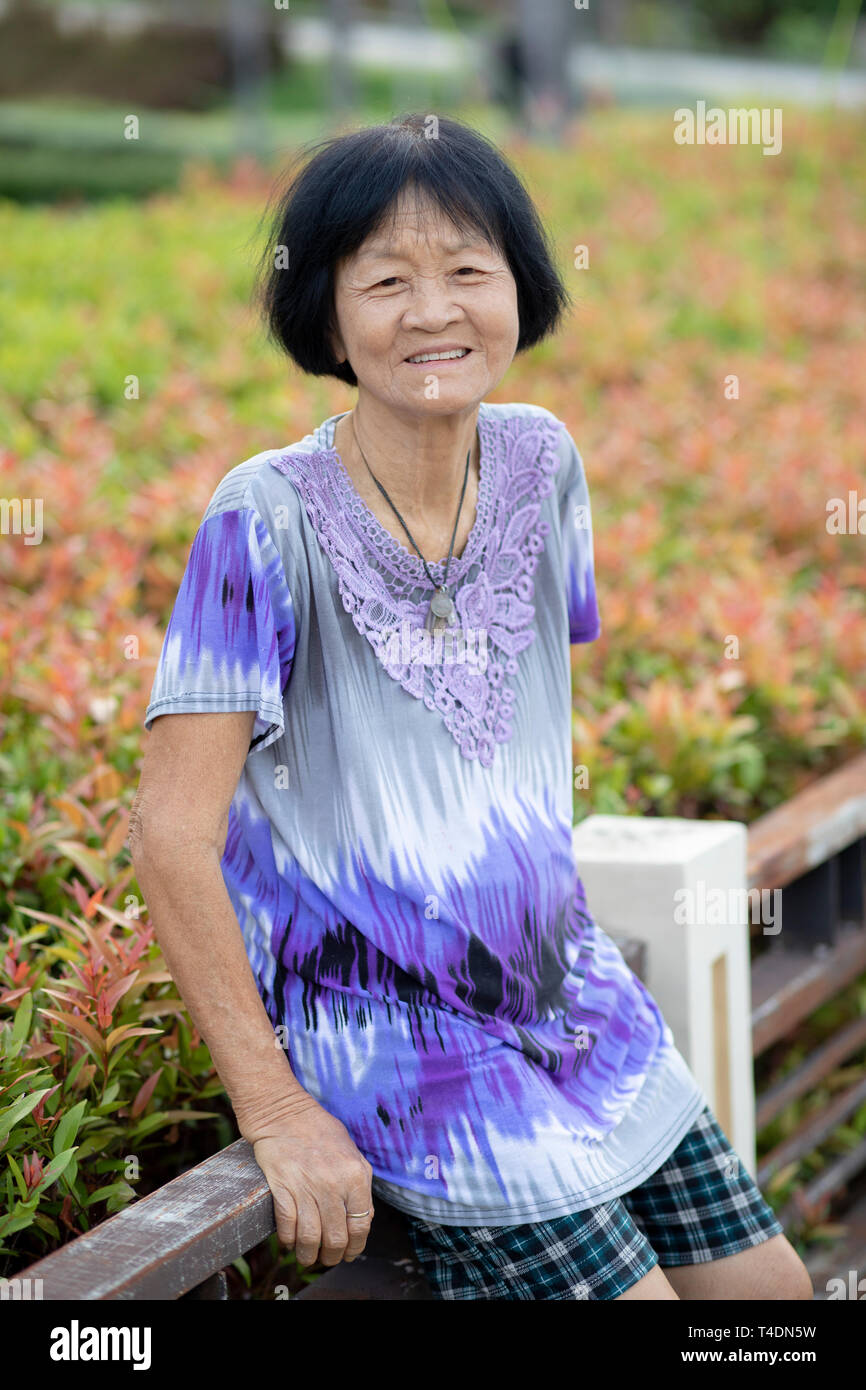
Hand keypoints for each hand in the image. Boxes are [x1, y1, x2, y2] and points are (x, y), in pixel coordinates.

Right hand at [244, 1098, 375, 1268]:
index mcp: (355, 1175)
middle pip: (335, 1237)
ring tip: (307, 1256)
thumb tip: (361, 1218)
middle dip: (332, 1255)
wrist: (284, 1113)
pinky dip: (289, 1240)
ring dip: (309, 1254)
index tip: (349, 1252)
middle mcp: (333, 1184)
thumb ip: (359, 1185)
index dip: (355, 1246)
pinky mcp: (282, 1188)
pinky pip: (288, 1226)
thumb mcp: (351, 1153)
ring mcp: (306, 1187)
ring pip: (310, 1238)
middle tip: (328, 1258)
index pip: (361, 1225)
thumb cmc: (319, 1130)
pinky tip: (290, 1241)